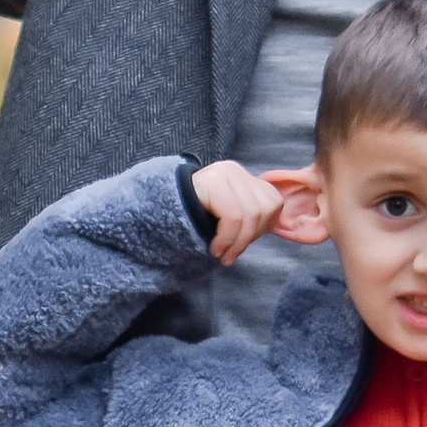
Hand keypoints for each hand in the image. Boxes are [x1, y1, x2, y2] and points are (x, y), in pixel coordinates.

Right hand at [191, 162, 324, 262]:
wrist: (151, 215)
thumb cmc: (192, 222)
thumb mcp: (226, 218)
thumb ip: (249, 217)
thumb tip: (275, 224)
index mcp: (242, 177)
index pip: (273, 202)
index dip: (262, 229)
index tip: (241, 245)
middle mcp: (234, 170)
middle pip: (265, 209)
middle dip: (250, 238)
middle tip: (230, 254)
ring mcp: (222, 173)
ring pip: (251, 214)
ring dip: (237, 243)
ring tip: (222, 256)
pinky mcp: (211, 183)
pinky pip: (233, 216)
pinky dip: (227, 239)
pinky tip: (215, 249)